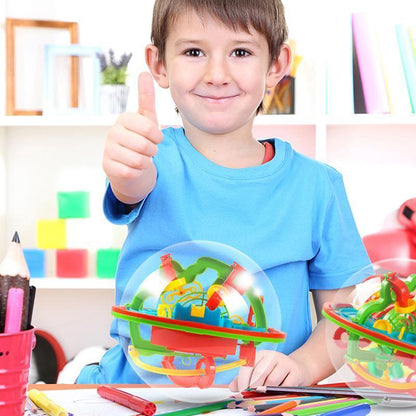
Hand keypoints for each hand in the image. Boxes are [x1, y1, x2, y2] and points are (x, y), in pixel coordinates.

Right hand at [102, 72, 162, 202]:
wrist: (131, 165)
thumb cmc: (141, 140)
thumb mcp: (147, 120)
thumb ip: (147, 99)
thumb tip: (144, 72)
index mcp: (124, 119)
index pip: (149, 128)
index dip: (157, 137)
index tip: (156, 138)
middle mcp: (112, 132)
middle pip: (145, 146)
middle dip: (152, 151)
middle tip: (149, 150)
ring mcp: (108, 150)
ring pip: (138, 160)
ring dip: (146, 162)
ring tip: (141, 158)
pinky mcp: (107, 167)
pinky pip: (131, 172)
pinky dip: (138, 172)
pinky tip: (134, 168)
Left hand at [229, 350, 310, 391]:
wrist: (299, 369)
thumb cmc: (275, 372)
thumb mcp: (260, 371)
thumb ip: (245, 378)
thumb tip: (232, 387)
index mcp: (261, 354)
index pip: (248, 365)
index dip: (243, 380)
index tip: (241, 393)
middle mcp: (272, 355)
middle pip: (259, 373)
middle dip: (253, 388)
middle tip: (250, 399)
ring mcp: (285, 362)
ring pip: (271, 380)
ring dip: (266, 392)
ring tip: (263, 397)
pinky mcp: (296, 371)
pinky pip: (285, 385)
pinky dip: (279, 393)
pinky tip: (276, 395)